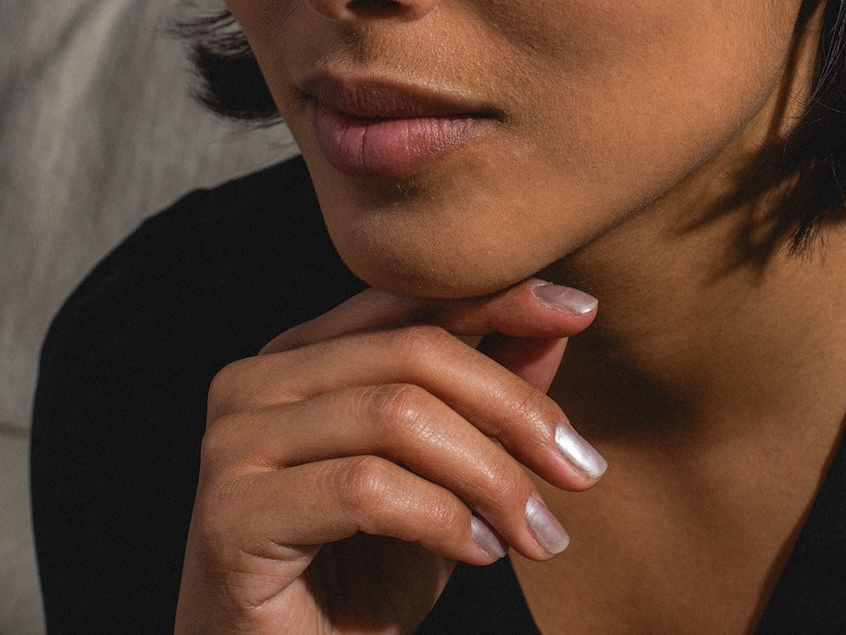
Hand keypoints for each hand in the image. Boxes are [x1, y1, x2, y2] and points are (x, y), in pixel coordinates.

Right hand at [174, 279, 603, 634]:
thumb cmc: (361, 579)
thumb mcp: (447, 478)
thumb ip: (489, 396)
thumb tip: (560, 318)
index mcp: (302, 355)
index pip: (412, 304)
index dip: (501, 298)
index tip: (582, 309)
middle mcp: (257, 381)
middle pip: (414, 353)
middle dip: (513, 408)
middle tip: (579, 468)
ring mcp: (235, 442)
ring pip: (396, 415)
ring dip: (490, 474)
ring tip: (537, 531)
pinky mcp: (231, 513)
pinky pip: (364, 489)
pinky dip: (442, 518)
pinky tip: (480, 551)